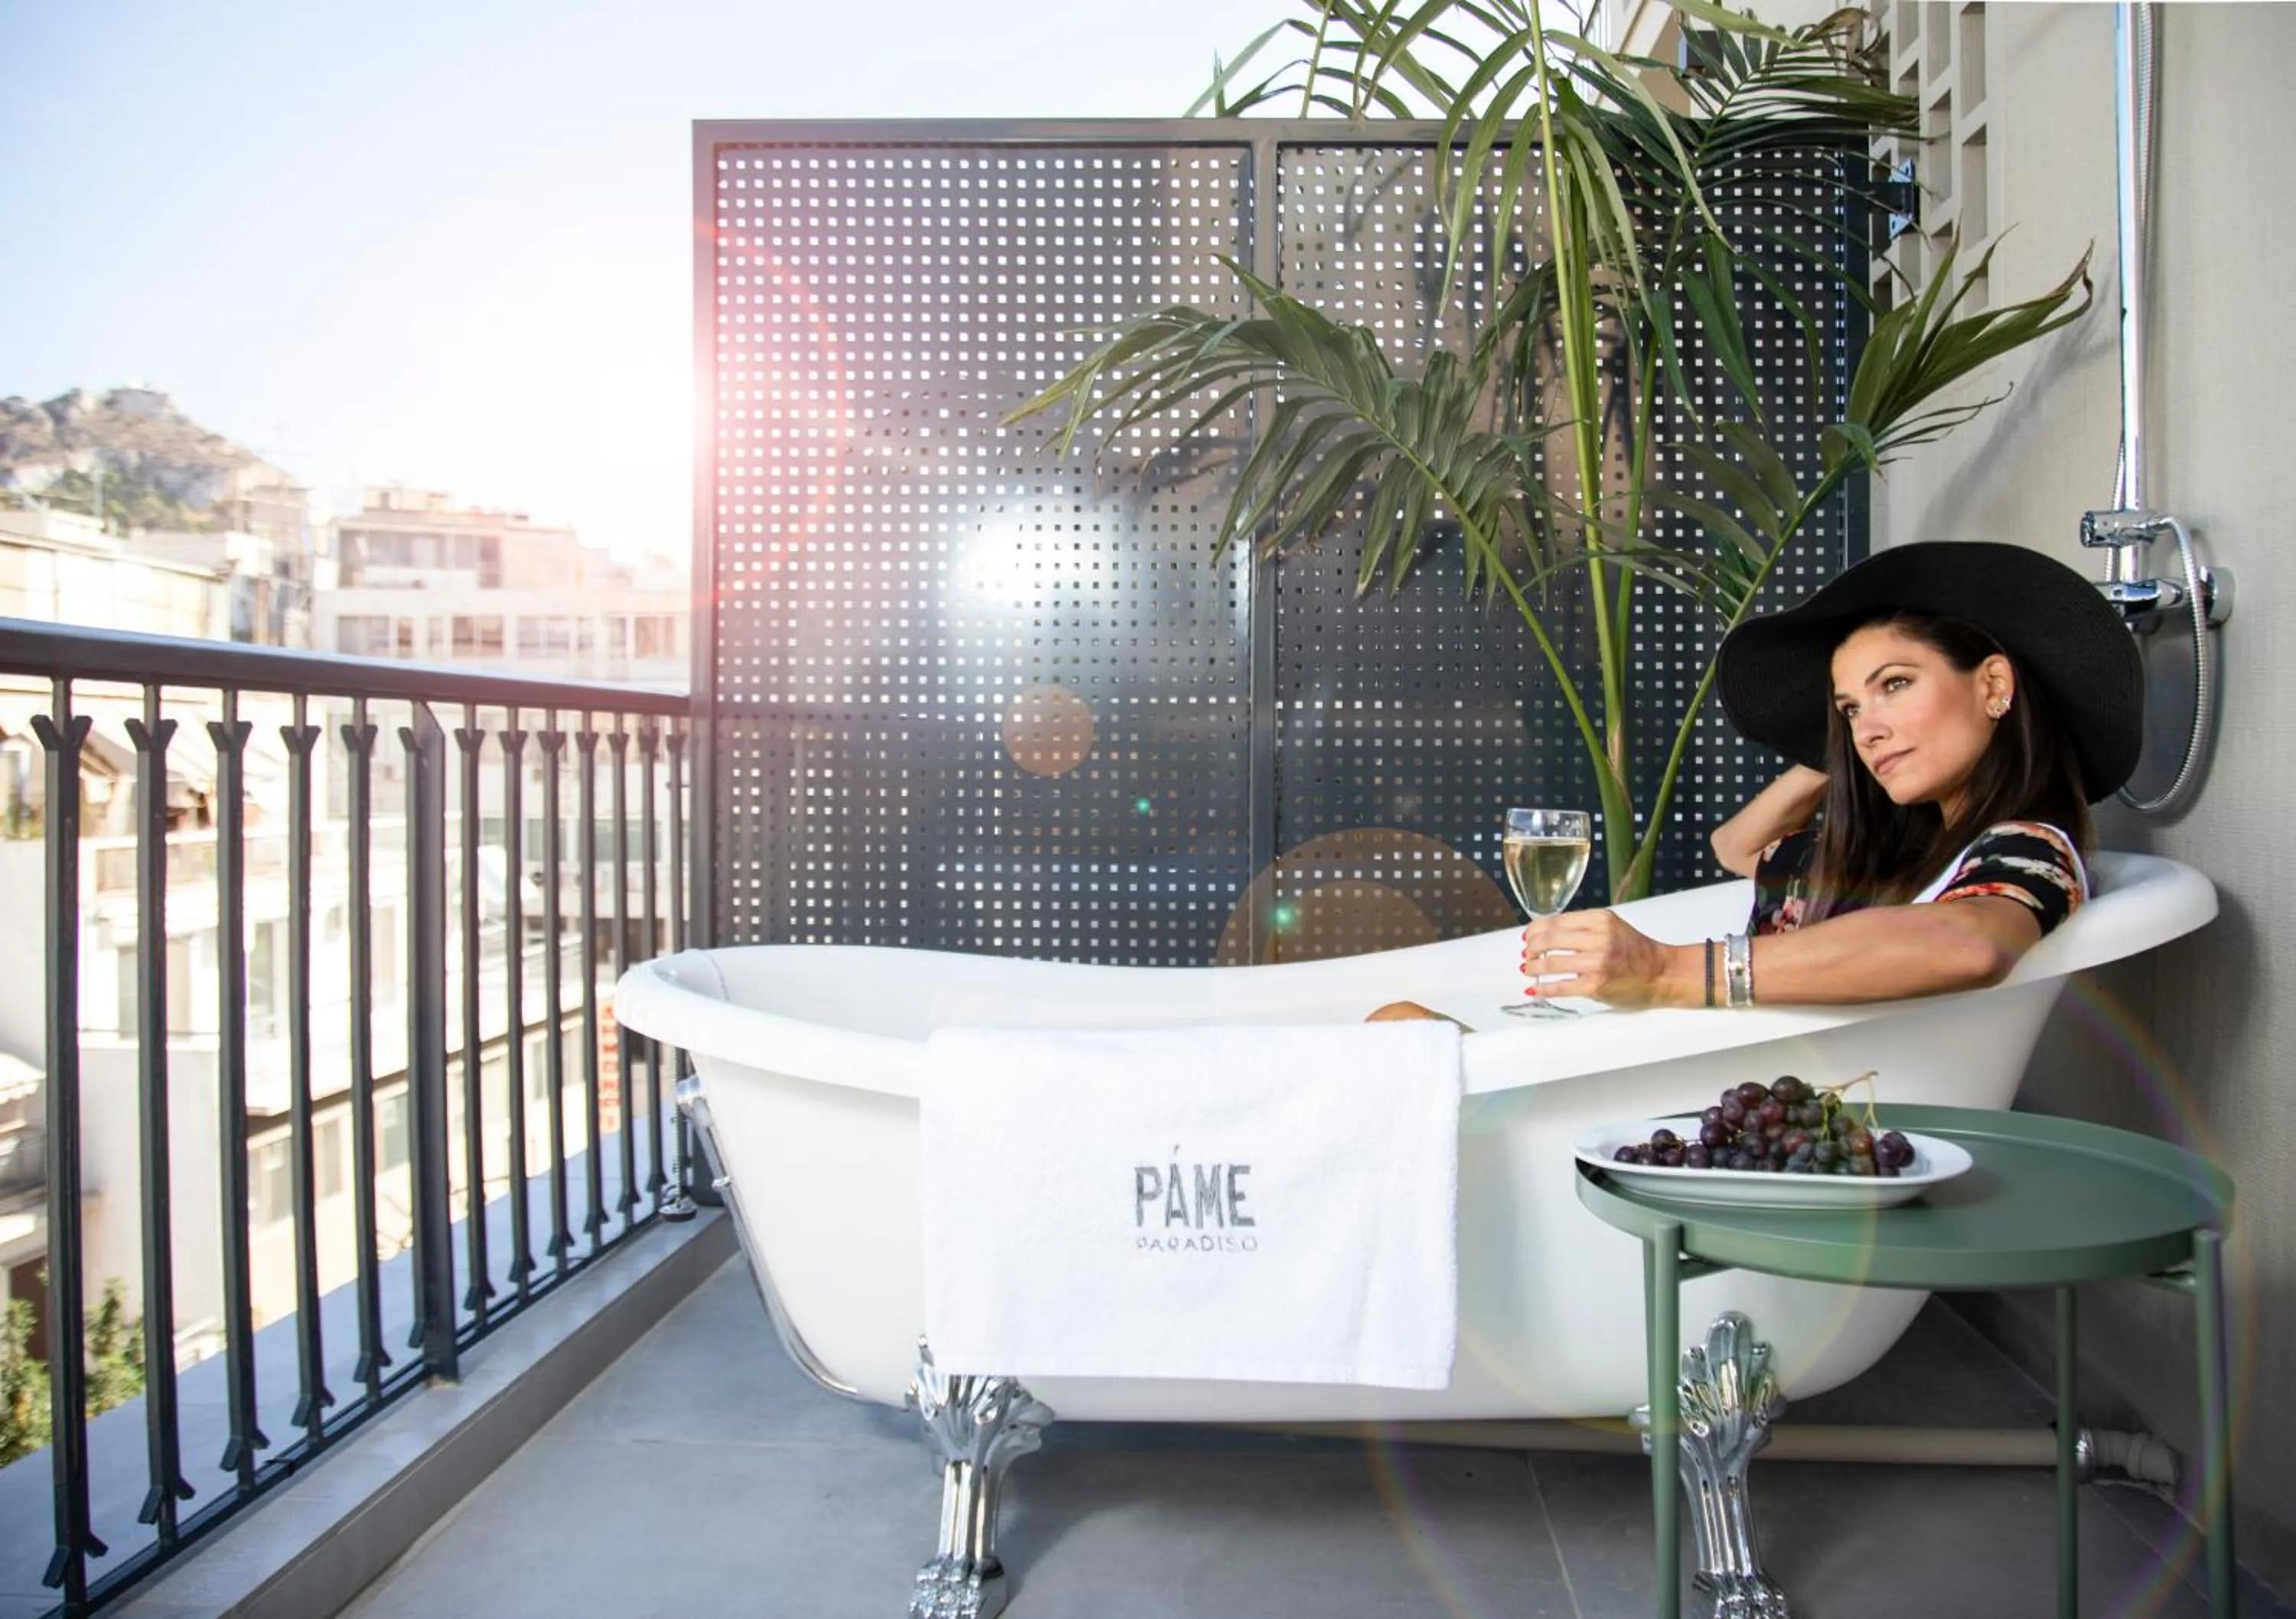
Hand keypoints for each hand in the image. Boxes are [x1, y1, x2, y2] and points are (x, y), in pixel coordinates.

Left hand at [1519, 911, 1684, 1007]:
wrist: (1663, 974)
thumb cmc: (1638, 952)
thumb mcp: (1613, 928)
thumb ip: (1585, 928)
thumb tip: (1548, 935)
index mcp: (1601, 919)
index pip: (1557, 921)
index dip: (1536, 929)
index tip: (1528, 936)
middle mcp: (1599, 938)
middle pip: (1549, 939)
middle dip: (1532, 948)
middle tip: (1526, 954)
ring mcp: (1597, 962)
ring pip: (1551, 962)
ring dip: (1534, 967)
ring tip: (1528, 970)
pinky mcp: (1595, 985)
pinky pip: (1561, 986)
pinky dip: (1543, 989)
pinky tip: (1535, 989)